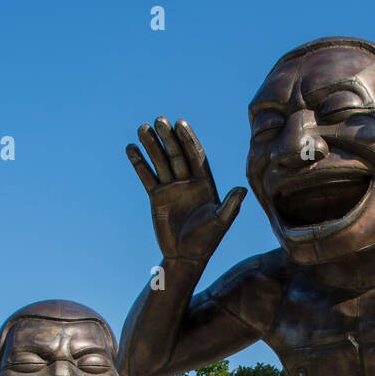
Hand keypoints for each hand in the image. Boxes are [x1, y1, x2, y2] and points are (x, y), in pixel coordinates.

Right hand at [126, 118, 245, 263]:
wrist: (185, 256)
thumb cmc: (207, 241)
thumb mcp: (221, 223)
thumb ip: (231, 205)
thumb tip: (242, 189)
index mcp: (205, 183)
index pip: (196, 156)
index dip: (188, 140)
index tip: (180, 123)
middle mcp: (188, 181)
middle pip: (177, 154)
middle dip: (168, 138)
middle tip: (159, 120)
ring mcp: (171, 187)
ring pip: (160, 162)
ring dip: (152, 145)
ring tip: (143, 128)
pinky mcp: (157, 196)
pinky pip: (147, 176)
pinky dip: (139, 163)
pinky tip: (131, 148)